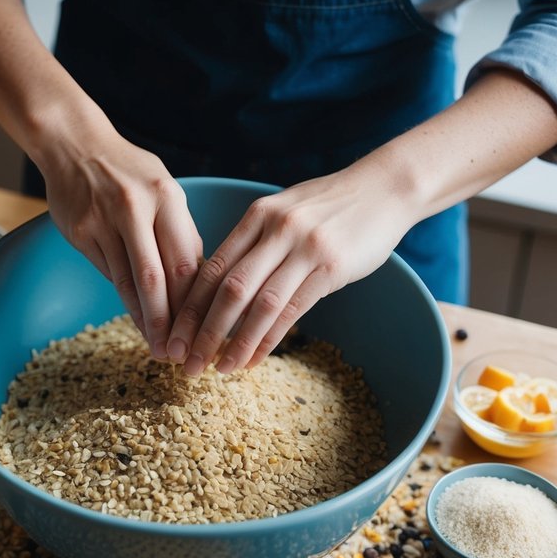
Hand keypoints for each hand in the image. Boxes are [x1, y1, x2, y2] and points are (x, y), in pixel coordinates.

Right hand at [36, 133, 202, 359]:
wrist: (75, 146)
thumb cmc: (130, 172)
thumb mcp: (165, 189)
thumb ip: (180, 232)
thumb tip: (201, 281)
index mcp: (166, 197)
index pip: (186, 259)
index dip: (196, 301)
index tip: (206, 329)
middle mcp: (134, 208)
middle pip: (156, 277)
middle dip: (169, 321)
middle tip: (179, 353)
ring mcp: (103, 221)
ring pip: (128, 282)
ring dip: (145, 320)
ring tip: (158, 347)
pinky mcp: (80, 232)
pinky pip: (107, 274)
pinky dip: (124, 300)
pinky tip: (136, 320)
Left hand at [165, 165, 417, 375]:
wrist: (384, 188)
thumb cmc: (330, 207)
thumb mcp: (283, 213)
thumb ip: (253, 244)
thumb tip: (219, 289)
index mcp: (256, 217)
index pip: (210, 268)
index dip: (187, 308)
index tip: (172, 338)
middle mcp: (275, 230)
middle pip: (227, 290)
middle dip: (202, 331)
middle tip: (185, 363)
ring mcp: (304, 248)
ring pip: (258, 305)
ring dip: (235, 342)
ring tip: (218, 369)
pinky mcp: (331, 267)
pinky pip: (291, 311)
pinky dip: (269, 339)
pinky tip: (254, 359)